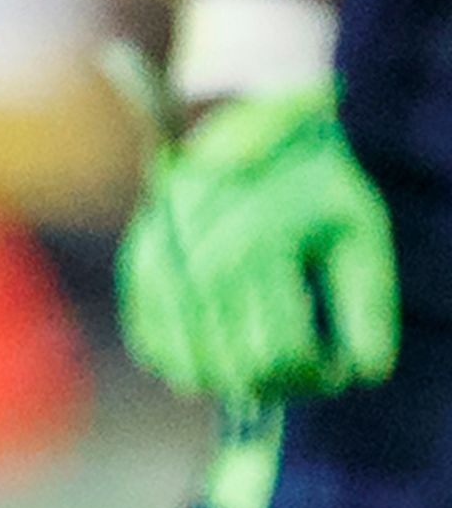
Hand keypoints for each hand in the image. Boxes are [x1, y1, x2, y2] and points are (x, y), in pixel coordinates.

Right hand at [116, 87, 400, 407]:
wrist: (243, 125)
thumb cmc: (313, 186)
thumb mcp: (360, 231)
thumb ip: (370, 305)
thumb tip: (362, 373)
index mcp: (259, 249)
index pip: (283, 357)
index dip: (316, 375)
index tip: (331, 360)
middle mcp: (201, 262)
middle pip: (239, 373)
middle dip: (279, 382)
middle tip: (299, 355)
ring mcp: (162, 268)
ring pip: (191, 374)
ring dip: (234, 378)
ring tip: (260, 349)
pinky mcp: (138, 273)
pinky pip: (153, 350)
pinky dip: (187, 363)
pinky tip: (218, 346)